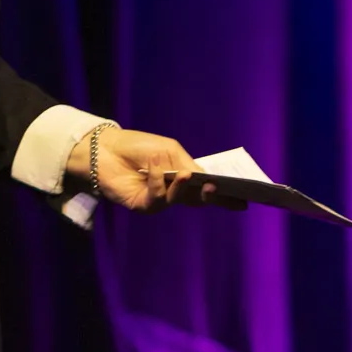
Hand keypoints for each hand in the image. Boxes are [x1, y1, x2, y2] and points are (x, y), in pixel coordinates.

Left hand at [71, 127, 237, 212]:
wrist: (106, 148)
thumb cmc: (139, 146)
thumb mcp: (170, 150)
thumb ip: (189, 165)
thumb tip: (207, 181)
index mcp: (184, 176)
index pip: (208, 189)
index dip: (226, 196)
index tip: (245, 199)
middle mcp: (175, 191)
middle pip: (199, 200)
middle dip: (211, 196)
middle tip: (217, 189)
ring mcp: (160, 199)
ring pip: (180, 200)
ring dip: (182, 187)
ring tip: (185, 175)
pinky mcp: (144, 205)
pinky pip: (158, 199)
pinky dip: (158, 183)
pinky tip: (155, 170)